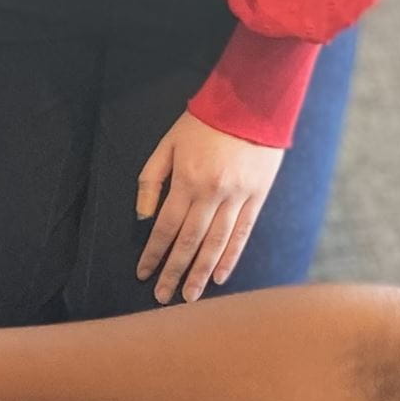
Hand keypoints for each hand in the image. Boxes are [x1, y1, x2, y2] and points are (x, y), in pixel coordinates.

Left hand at [134, 112, 285, 302]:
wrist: (250, 102)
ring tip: (189, 296)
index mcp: (186, 181)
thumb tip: (143, 217)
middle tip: (162, 298)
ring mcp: (237, 198)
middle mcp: (212, 194)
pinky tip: (220, 277)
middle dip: (173, 272)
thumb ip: (151, 180)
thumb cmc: (202, 122)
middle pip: (189, 242)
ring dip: (201, 273)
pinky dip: (230, 257)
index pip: (165, 227)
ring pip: (216, 244)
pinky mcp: (257, 197)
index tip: (143, 274)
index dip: (153, 253)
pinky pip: (242, 234)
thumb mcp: (167, 144)